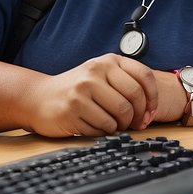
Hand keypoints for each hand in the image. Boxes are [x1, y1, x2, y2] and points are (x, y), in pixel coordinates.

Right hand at [22, 53, 158, 136]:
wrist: (39, 98)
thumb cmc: (76, 89)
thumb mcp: (100, 75)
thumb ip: (124, 82)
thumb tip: (150, 108)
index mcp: (108, 61)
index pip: (144, 76)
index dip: (153, 98)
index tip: (150, 112)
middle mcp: (95, 71)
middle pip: (134, 98)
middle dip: (137, 116)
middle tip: (133, 125)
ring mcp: (83, 90)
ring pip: (120, 115)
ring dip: (121, 126)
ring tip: (113, 126)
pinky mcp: (73, 109)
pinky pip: (103, 127)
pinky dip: (105, 132)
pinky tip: (96, 127)